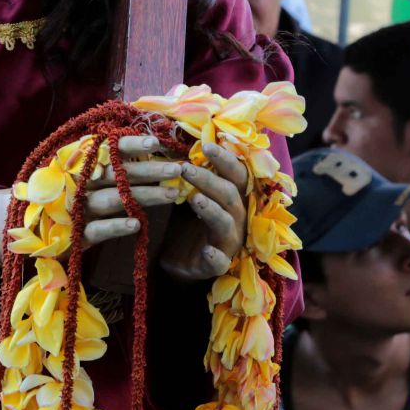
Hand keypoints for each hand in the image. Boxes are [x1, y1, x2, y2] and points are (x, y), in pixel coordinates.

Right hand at [0, 134, 220, 274]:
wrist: (19, 225)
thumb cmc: (60, 194)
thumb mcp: (78, 172)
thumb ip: (106, 161)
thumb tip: (148, 146)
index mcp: (77, 162)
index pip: (109, 148)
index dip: (133, 144)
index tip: (158, 142)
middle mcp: (75, 180)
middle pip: (117, 173)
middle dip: (150, 170)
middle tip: (179, 168)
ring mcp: (73, 207)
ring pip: (112, 199)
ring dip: (142, 196)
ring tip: (170, 194)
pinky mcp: (71, 234)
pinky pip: (96, 229)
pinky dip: (115, 226)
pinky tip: (137, 225)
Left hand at [155, 142, 248, 282]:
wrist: (178, 260)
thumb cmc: (185, 221)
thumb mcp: (185, 194)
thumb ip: (187, 175)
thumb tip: (173, 143)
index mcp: (231, 197)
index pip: (236, 174)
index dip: (225, 159)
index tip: (206, 145)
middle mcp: (236, 217)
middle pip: (231, 195)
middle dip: (210, 180)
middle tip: (185, 169)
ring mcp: (228, 242)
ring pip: (226, 223)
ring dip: (212, 210)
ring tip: (194, 199)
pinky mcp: (216, 266)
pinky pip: (220, 262)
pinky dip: (215, 257)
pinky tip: (207, 251)